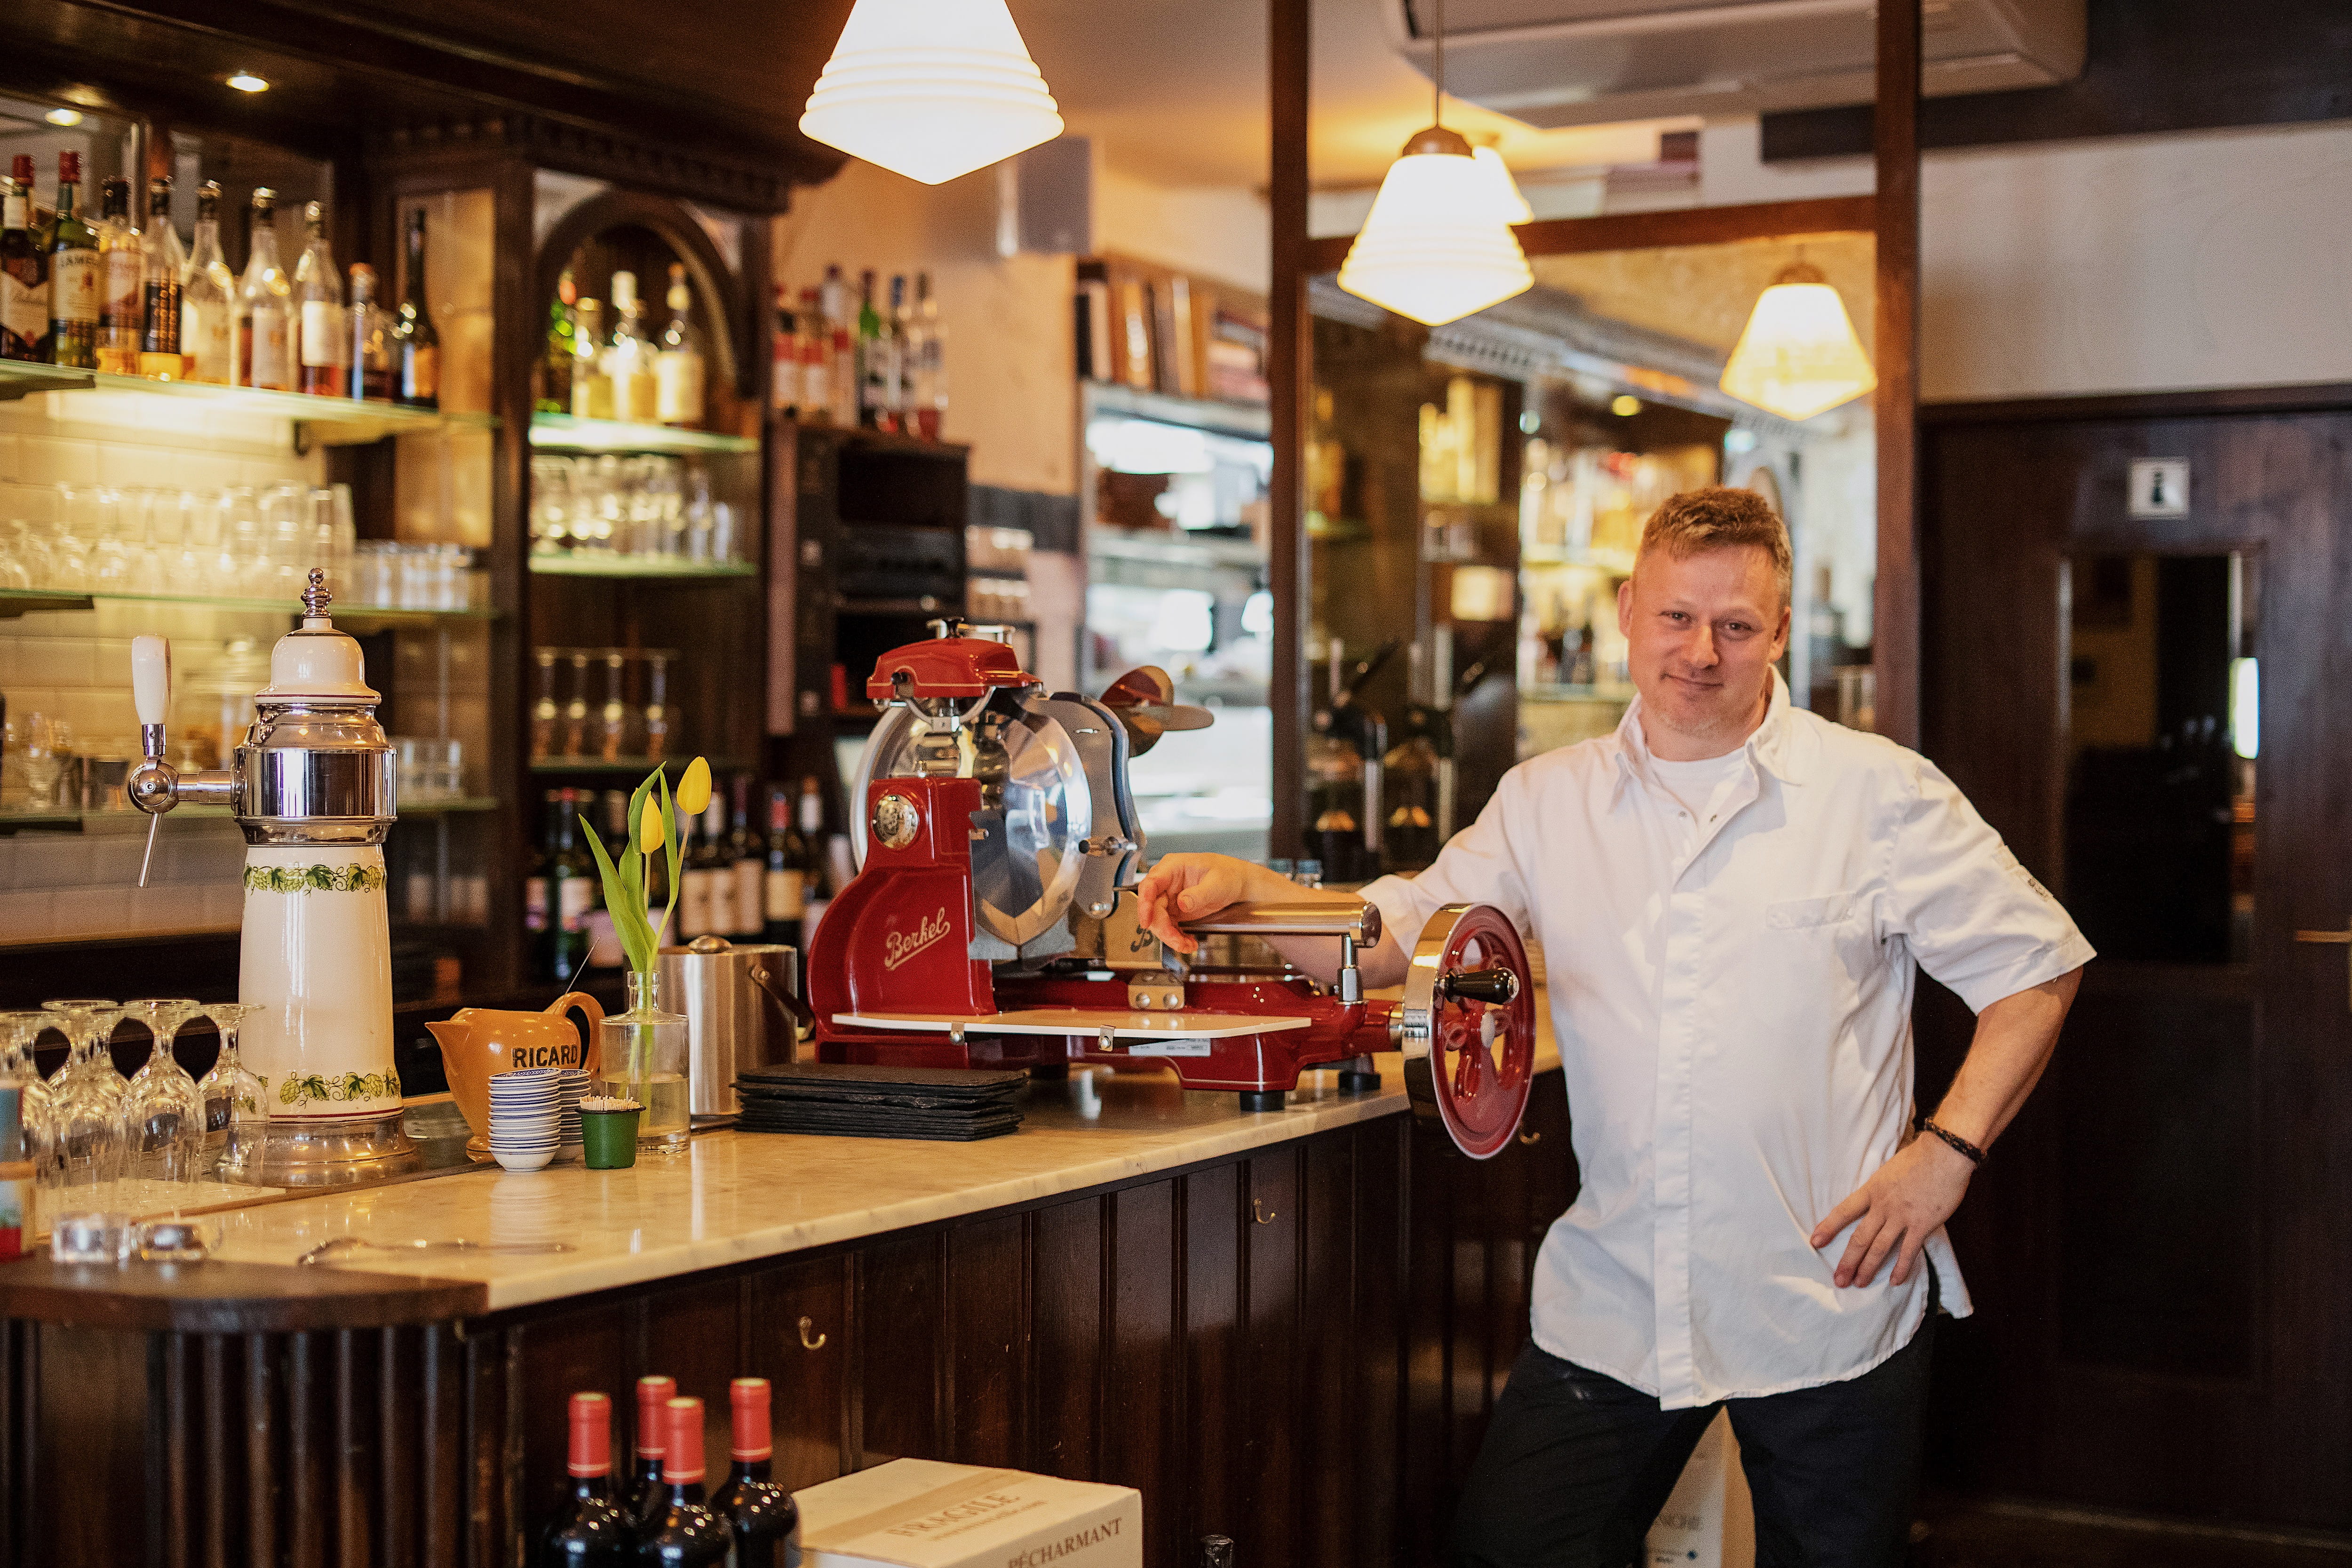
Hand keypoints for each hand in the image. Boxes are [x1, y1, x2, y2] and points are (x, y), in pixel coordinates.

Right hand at [1133, 854, 1268, 954]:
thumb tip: (1182, 903)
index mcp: (1173, 867)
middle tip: (1178, 942)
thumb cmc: (1227, 874)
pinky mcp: (1175, 910)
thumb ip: (1199, 894)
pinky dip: (1177, 937)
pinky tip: (1189, 942)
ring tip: (1187, 945)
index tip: (1146, 921)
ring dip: (1171, 936)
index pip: (1150, 884)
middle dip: (1163, 929)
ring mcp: (1170, 897)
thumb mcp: (1217, 883)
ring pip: (1159, 921)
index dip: (1144, 903)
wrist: (1237, 882)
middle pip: (1153, 908)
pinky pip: (1169, 926)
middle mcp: (1167, 882)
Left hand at [1810, 1134, 1975, 1288]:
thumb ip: (1880, 1189)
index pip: (1844, 1211)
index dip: (1828, 1227)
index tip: (1814, 1241)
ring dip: (1868, 1268)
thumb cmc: (1918, 1158)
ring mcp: (1902, 1216)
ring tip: (1859, 1283)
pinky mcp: (1922, 1224)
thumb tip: (1875, 1201)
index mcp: (1872, 1190)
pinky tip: (1895, 1281)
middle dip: (1847, 1261)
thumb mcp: (1888, 1171)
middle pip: (1860, 1237)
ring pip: (1879, 1248)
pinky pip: (1908, 1251)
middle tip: (1838, 1280)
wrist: (1944, 1154)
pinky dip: (1901, 1268)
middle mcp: (1883, 1206)